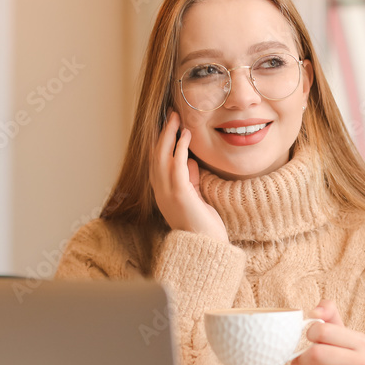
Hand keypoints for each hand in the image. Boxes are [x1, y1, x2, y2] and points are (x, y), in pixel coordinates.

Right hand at [150, 110, 227, 242]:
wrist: (208, 249)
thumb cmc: (204, 227)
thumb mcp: (195, 198)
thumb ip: (190, 181)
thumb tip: (190, 162)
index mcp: (163, 194)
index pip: (156, 162)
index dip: (160, 143)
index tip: (168, 126)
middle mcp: (160, 193)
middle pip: (155, 156)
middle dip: (162, 134)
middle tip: (171, 115)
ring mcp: (168, 194)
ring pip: (162, 157)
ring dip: (169, 135)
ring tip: (177, 119)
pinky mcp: (180, 194)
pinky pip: (176, 165)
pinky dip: (179, 148)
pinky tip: (185, 135)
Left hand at [290, 300, 364, 364]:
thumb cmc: (345, 355)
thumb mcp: (341, 332)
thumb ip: (328, 313)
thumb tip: (314, 312)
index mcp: (361, 342)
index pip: (324, 331)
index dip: (310, 333)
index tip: (309, 338)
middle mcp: (363, 363)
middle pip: (317, 354)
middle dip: (302, 356)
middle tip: (298, 359)